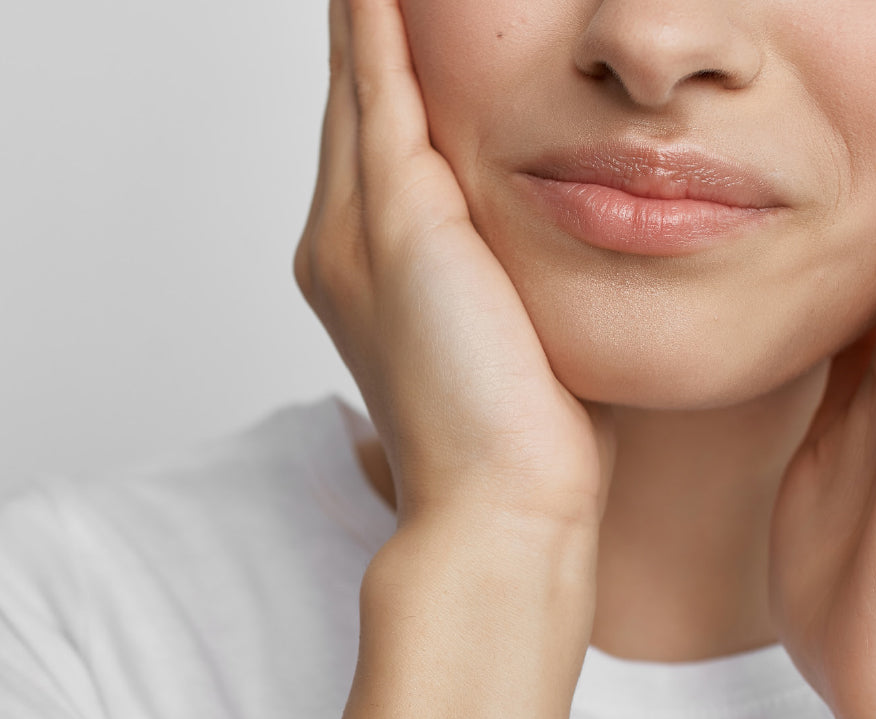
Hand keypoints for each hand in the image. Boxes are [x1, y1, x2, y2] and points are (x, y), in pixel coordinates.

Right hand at [293, 0, 615, 534]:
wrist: (497, 511)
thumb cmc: (518, 444)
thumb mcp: (509, 334)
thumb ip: (497, 273)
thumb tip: (537, 244)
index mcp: (362, 268)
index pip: (371, 136)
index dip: (378, 65)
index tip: (396, 7)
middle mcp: (338, 239)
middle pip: (348, 95)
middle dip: (364, 22)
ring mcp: (354, 229)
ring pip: (355, 80)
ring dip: (368, 12)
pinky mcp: (395, 222)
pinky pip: (381, 88)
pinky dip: (379, 25)